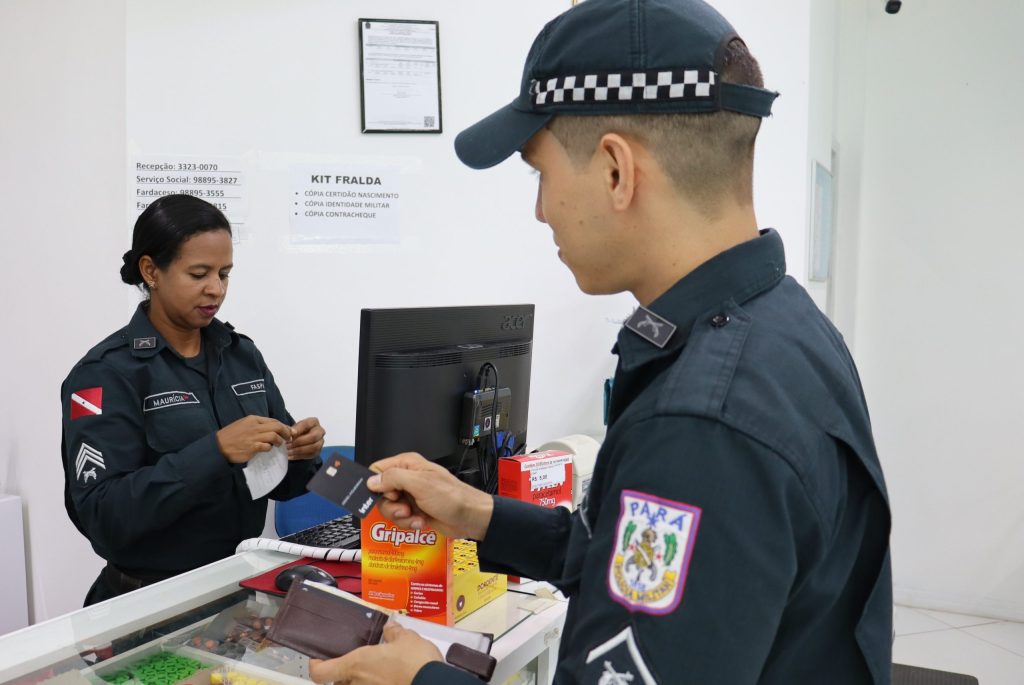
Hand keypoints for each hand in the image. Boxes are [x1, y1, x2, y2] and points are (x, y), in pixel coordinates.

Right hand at [215, 415, 291, 463]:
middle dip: (286, 432)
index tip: (288, 431)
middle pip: (277, 426)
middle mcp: (254, 426)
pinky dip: (269, 448)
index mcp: (253, 419)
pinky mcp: (252, 447)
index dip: (283, 426)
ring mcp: (254, 437)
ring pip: (274, 436)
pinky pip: (267, 446)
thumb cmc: (231, 436)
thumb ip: (256, 425)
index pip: (273, 420)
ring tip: (278, 444)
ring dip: (279, 441)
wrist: (218, 446)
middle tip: (288, 438)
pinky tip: (267, 449)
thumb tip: (271, 428)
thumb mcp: (243, 424)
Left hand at [289, 417, 324, 459]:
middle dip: (300, 442)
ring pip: (313, 447)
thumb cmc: (297, 431)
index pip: (308, 424)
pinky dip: (299, 456)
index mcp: (314, 422)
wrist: (301, 439)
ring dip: (299, 450)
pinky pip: (310, 455)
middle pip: (313, 437)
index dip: (299, 429)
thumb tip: (291, 433)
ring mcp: (320, 442)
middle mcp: (320, 431)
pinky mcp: (318, 451)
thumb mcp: (293, 428)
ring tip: (288, 452)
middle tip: (288, 445)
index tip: (291, 433)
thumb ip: (292, 429)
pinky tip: (290, 456)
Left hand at [308, 623, 441, 684]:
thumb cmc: (415, 661)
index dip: (315, 666)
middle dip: (344, 674)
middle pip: (338, 682)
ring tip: (377, 671)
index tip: (318, 659)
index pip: (320, 673)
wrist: (434, 684)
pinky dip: (377, 683)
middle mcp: (357, 684)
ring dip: (361, 680)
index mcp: (356, 665)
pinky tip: (391, 678)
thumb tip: (390, 628)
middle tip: (357, 663)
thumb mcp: (406, 638)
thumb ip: (394, 633)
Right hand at [367, 453, 493, 540]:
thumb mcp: (420, 484)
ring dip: (401, 517)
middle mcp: (407, 478)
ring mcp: (411, 495)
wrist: (469, 517)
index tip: (388, 495)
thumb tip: (371, 481)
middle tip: (405, 509)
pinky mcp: (415, 511)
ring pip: (389, 509)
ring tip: (416, 517)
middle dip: (391, 506)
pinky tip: (421, 522)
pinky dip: (409, 523)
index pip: (378, 470)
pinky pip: (400, 519)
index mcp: (408, 465)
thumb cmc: (452, 497)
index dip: (377, 485)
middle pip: (381, 493)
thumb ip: (393, 479)